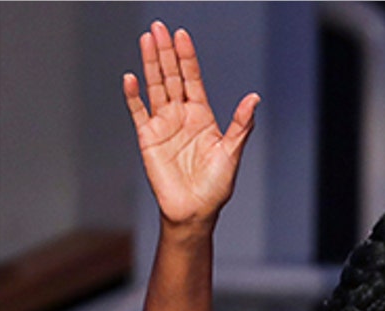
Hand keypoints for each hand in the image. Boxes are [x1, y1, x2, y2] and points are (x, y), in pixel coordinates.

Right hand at [123, 23, 257, 227]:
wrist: (194, 211)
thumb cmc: (216, 185)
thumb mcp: (231, 153)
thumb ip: (241, 125)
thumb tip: (254, 99)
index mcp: (202, 116)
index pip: (192, 79)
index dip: (187, 58)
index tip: (182, 35)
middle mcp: (181, 115)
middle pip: (171, 76)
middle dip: (165, 52)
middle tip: (158, 27)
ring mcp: (163, 124)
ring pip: (154, 87)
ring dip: (149, 64)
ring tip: (146, 40)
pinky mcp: (147, 137)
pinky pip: (138, 111)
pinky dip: (133, 95)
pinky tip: (131, 78)